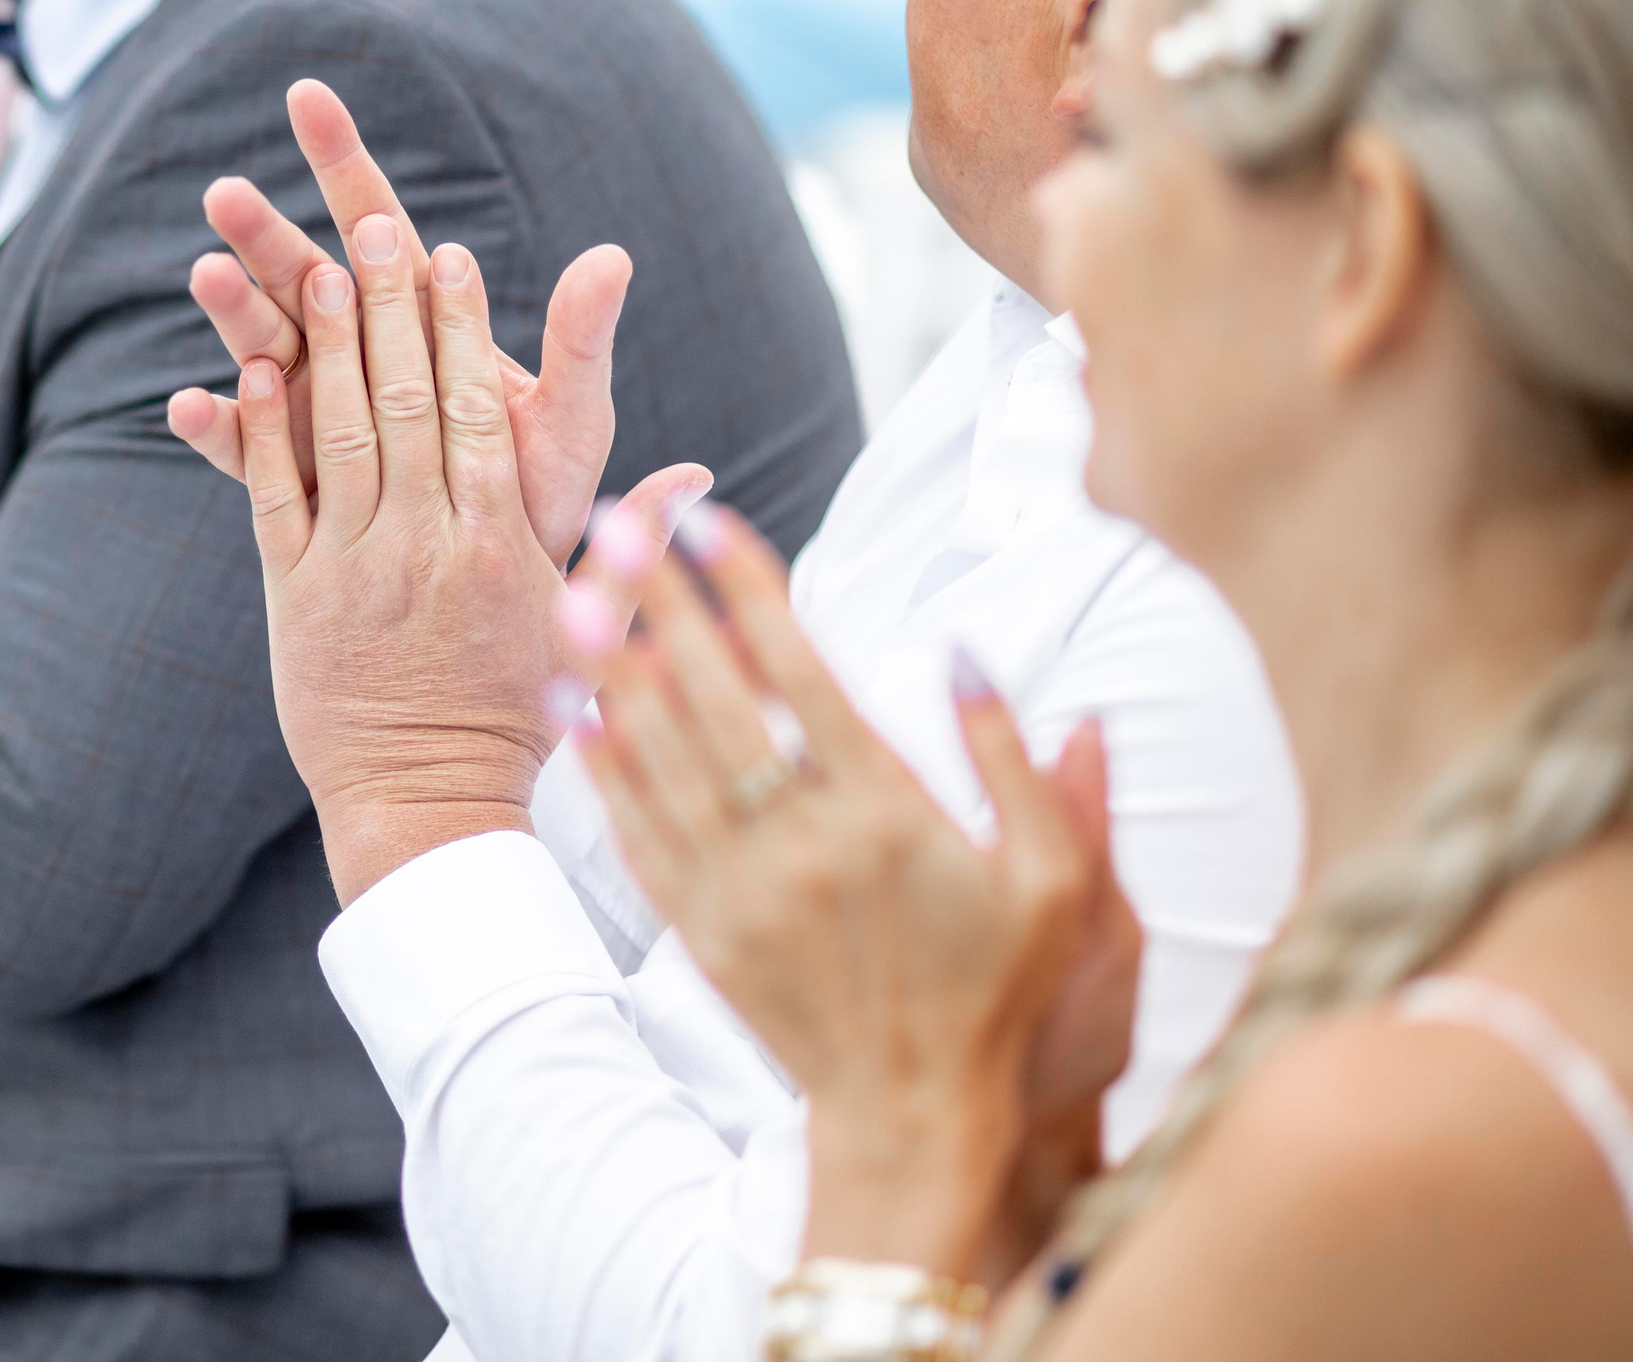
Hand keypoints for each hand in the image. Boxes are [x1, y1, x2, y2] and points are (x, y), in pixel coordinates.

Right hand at [168, 80, 632, 567]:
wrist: (501, 600)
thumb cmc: (541, 497)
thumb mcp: (570, 420)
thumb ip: (581, 342)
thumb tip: (617, 256)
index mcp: (422, 320)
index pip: (378, 218)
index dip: (342, 159)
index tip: (305, 94)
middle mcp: (357, 353)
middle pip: (302, 274)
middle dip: (262, 231)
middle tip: (223, 193)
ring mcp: (316, 411)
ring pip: (262, 346)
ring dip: (231, 312)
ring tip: (204, 275)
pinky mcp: (293, 480)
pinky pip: (244, 453)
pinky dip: (216, 429)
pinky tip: (186, 407)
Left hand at [215, 214, 701, 905]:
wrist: (430, 799)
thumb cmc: (522, 710)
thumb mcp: (590, 625)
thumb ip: (634, 541)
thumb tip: (696, 477)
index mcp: (500, 541)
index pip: (479, 413)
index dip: (460, 329)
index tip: (450, 257)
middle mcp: (426, 543)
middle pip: (405, 402)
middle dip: (388, 307)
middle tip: (372, 227)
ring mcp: (354, 566)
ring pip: (337, 434)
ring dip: (322, 347)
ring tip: (311, 268)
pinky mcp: (296, 594)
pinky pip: (272, 496)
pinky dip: (255, 430)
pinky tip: (244, 367)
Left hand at [563, 505, 1139, 1279]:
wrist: (911, 1114)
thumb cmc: (995, 988)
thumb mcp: (1058, 882)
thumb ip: (1024, 767)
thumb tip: (976, 654)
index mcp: (888, 813)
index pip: (801, 672)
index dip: (749, 587)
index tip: (706, 518)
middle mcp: (802, 842)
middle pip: (713, 694)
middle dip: (659, 600)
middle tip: (614, 522)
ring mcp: (740, 890)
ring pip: (660, 757)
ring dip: (613, 668)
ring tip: (574, 589)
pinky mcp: (699, 932)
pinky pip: (637, 834)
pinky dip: (602, 768)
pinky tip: (574, 708)